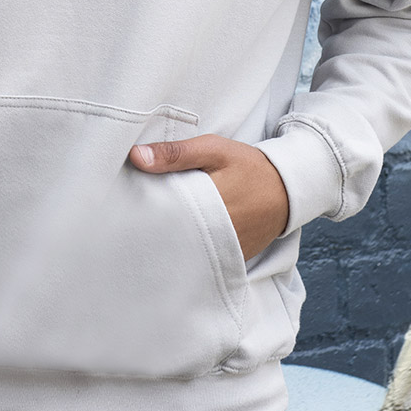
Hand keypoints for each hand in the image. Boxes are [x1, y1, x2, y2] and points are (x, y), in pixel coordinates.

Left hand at [128, 134, 289, 260]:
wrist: (286, 190)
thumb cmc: (247, 166)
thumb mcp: (213, 150)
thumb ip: (176, 154)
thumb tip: (135, 156)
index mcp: (208, 205)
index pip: (164, 216)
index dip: (142, 213)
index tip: (123, 207)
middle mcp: (216, 235)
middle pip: (171, 238)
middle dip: (151, 231)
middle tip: (127, 223)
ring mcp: (225, 252)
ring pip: (185, 252)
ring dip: (169, 242)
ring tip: (146, 234)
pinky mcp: (232, 260)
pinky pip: (203, 259)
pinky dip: (189, 250)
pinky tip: (174, 242)